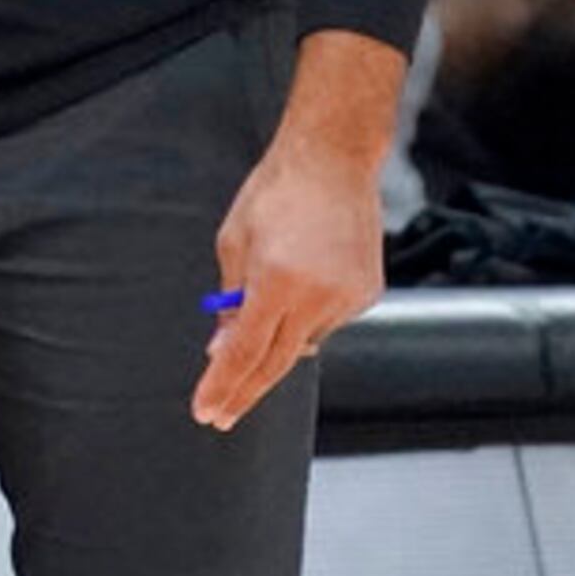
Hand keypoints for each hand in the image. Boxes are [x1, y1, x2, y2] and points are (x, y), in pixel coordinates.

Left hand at [192, 125, 385, 432]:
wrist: (332, 161)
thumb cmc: (276, 192)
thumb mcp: (233, 242)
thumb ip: (229, 301)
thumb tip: (221, 350)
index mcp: (276, 281)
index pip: (244, 352)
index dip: (223, 386)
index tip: (207, 412)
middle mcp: (316, 297)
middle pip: (275, 364)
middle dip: (244, 392)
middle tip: (221, 414)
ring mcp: (347, 299)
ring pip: (303, 343)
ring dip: (278, 338)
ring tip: (273, 289)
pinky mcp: (367, 295)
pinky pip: (328, 323)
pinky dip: (307, 316)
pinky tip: (304, 279)